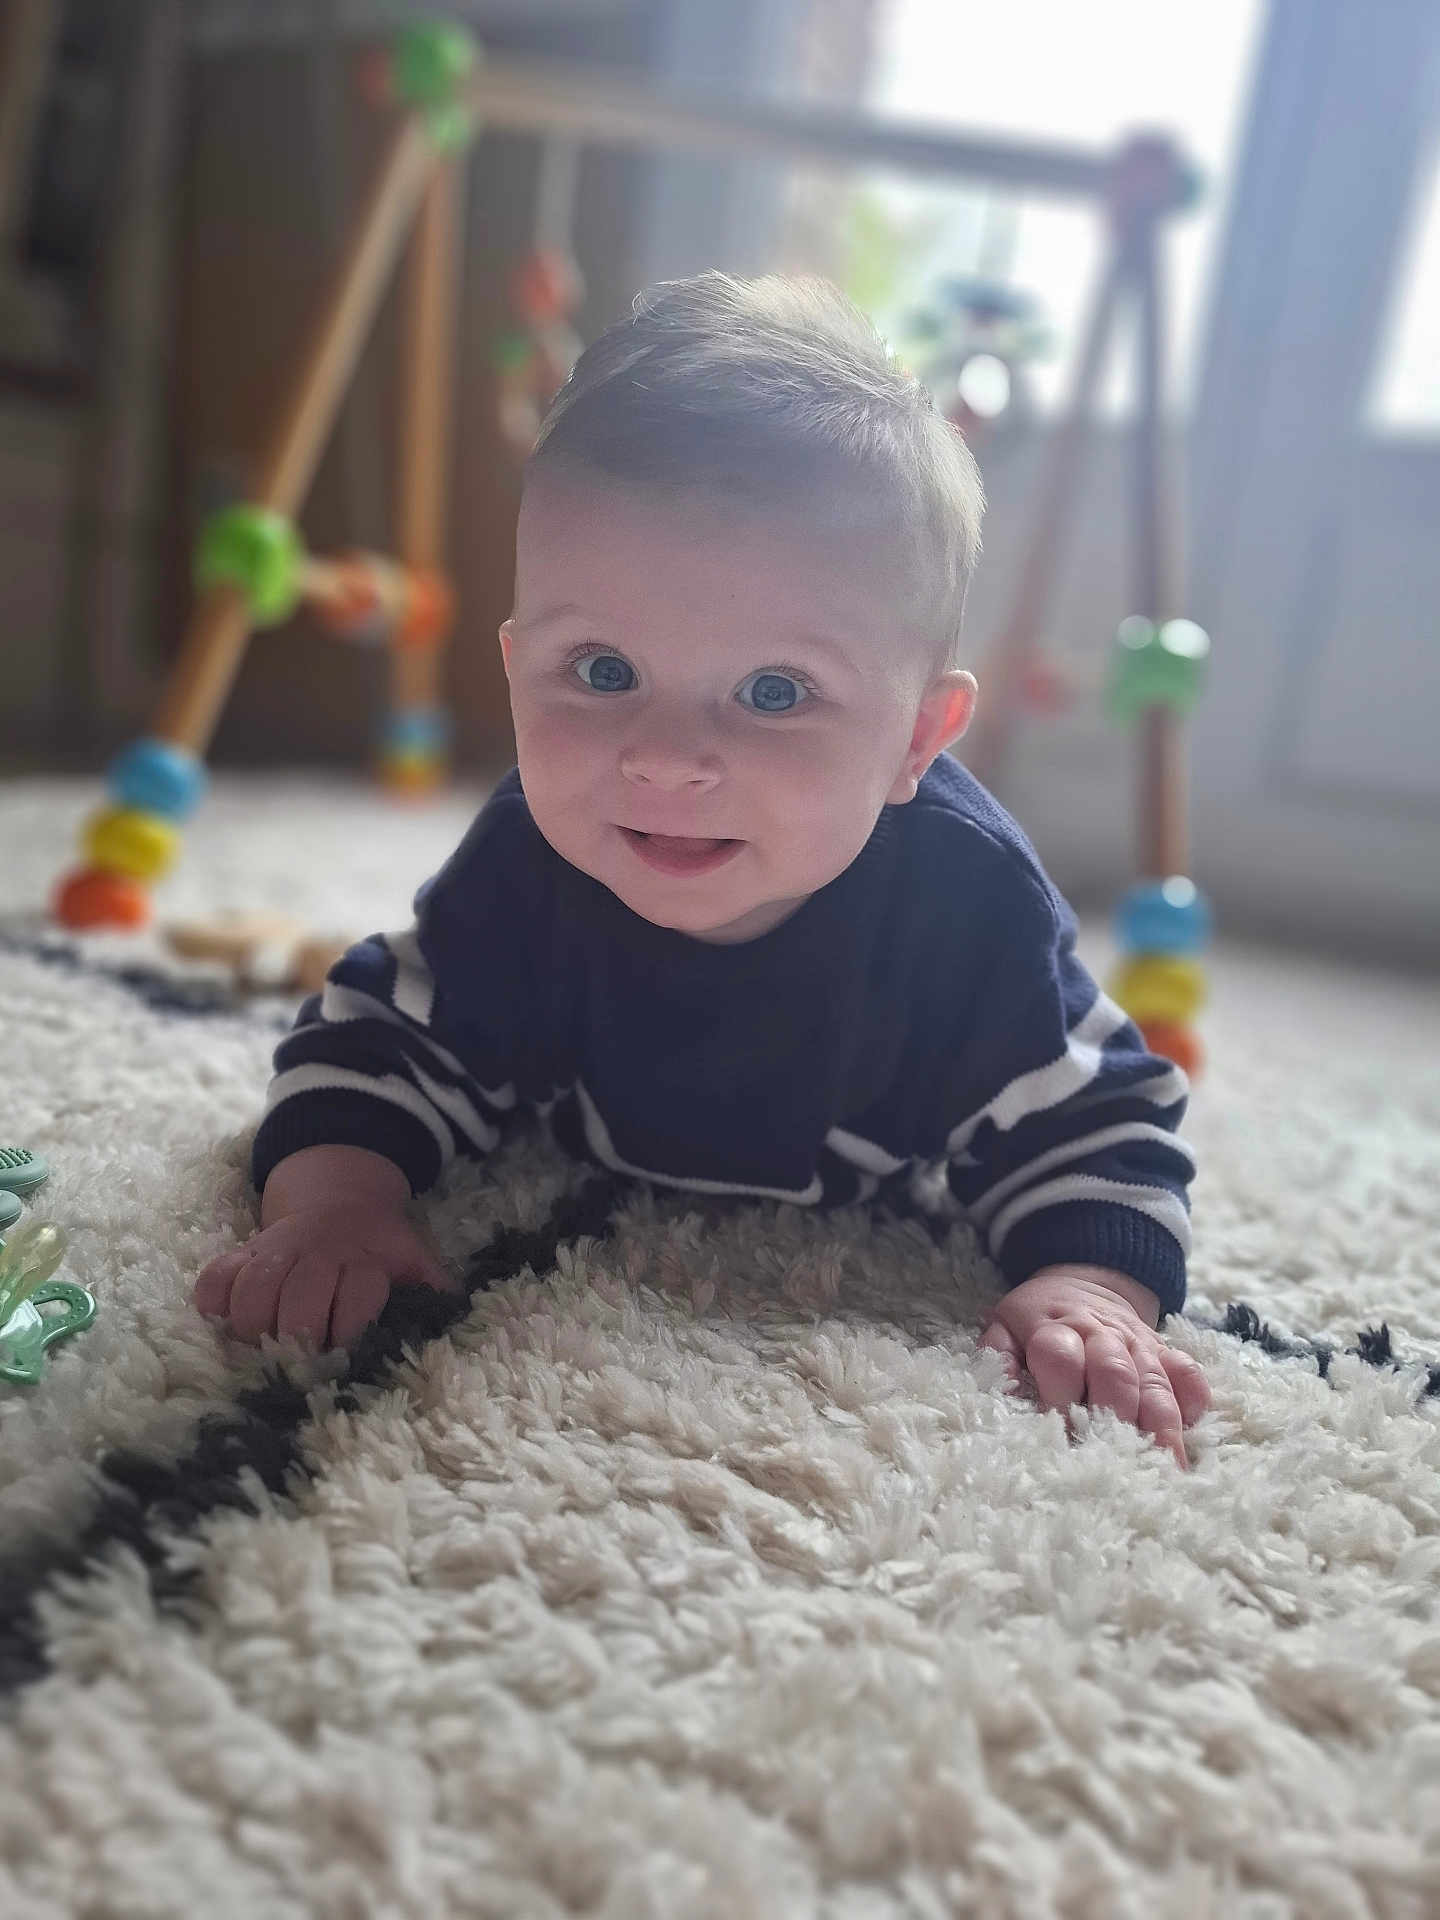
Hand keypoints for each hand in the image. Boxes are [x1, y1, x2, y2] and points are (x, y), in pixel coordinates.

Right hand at [193, 1202, 456, 1348]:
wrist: (339, 1202)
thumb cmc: (378, 1250)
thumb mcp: (414, 1262)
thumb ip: (434, 1292)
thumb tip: (459, 1321)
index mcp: (364, 1259)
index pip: (358, 1293)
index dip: (352, 1328)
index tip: (348, 1354)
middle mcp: (318, 1253)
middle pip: (301, 1294)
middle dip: (300, 1334)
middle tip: (301, 1365)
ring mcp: (275, 1251)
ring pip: (254, 1287)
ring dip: (255, 1325)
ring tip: (262, 1353)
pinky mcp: (242, 1254)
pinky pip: (215, 1277)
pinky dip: (214, 1303)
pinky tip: (224, 1323)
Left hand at [977, 1264, 1209, 1467]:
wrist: (1083, 1280)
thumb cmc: (1037, 1318)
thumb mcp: (1005, 1326)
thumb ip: (999, 1357)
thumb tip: (998, 1394)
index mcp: (1056, 1328)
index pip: (1059, 1359)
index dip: (1059, 1396)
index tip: (1058, 1436)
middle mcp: (1101, 1335)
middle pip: (1114, 1372)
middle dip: (1116, 1416)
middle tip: (1116, 1462)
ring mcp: (1138, 1345)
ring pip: (1155, 1382)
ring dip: (1162, 1424)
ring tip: (1166, 1468)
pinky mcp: (1165, 1353)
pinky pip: (1188, 1372)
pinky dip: (1194, 1399)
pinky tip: (1193, 1431)